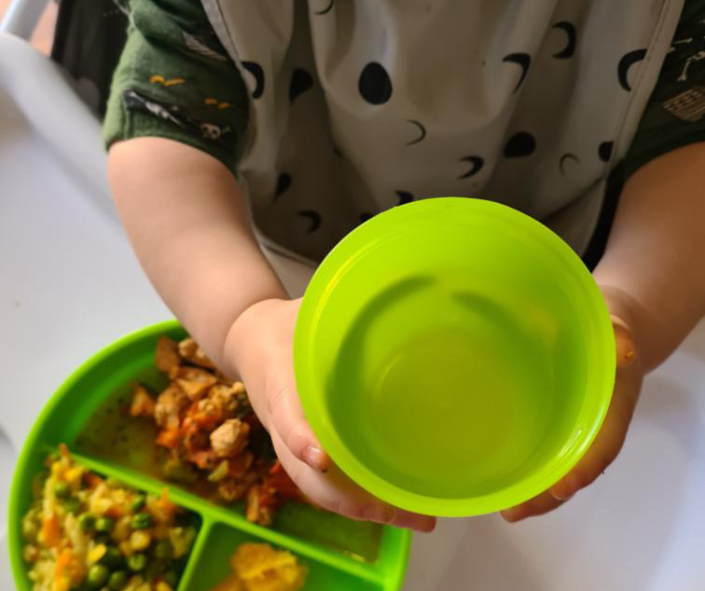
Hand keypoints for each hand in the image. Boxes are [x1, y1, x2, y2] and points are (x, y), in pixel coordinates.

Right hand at [224, 297, 436, 531]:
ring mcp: (288, 441)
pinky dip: (357, 499)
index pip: (286, 414)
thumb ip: (345, 305)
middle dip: (354, 499)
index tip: (322, 454)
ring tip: (417, 520)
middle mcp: (282, 422)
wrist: (247, 339)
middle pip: (307, 475)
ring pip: (318, 488)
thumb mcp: (309, 307)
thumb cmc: (284, 324)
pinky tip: (395, 506)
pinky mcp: (298, 449)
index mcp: (279, 381)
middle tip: (409, 514)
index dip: (301, 436)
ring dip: (363, 509)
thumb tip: (413, 281)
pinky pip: (325, 483)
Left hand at [500, 286, 643, 522]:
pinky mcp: (556, 424)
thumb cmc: (605, 328)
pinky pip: (547, 453)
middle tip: (514, 511)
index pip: (603, 444)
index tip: (561, 488)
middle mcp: (595, 425)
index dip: (583, 467)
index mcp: (613, 404)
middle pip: (577, 468)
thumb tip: (622, 344)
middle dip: (549, 494)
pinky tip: (505, 482)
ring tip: (506, 509)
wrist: (604, 329)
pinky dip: (530, 471)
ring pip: (561, 468)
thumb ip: (617, 333)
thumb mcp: (612, 324)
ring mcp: (576, 428)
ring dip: (536, 492)